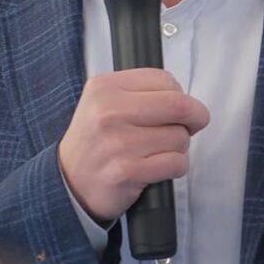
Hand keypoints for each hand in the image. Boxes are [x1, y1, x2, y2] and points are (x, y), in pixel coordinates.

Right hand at [58, 68, 210, 223]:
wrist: (69, 184)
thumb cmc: (96, 143)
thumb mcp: (104, 104)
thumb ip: (141, 93)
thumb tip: (187, 102)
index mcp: (104, 88)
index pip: (165, 79)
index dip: (180, 96)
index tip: (176, 110)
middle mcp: (108, 112)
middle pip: (178, 105)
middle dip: (194, 118)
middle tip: (189, 127)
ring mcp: (117, 143)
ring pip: (180, 137)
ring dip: (179, 148)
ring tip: (157, 152)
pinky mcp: (126, 171)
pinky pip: (176, 163)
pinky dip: (176, 167)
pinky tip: (158, 168)